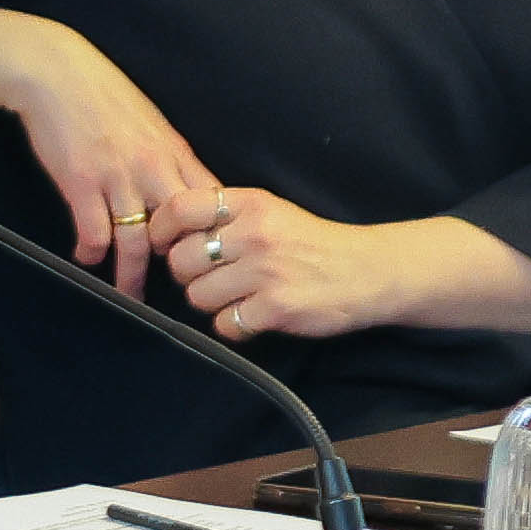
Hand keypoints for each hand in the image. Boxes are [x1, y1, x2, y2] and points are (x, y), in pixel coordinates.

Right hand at [0, 12, 215, 273]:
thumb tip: (188, 192)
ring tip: (130, 295)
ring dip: (132, 276)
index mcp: (174, 153)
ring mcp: (117, 177)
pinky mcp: (81, 183)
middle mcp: (152, 168)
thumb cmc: (104, 95)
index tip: (212, 259)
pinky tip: (86, 257)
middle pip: (180, 232)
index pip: (209, 204)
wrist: (56, 73)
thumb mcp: (152, 123)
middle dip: (181, 266)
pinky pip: (94, 234)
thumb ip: (170, 158)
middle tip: (178, 291)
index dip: (213, 235)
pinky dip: (90, 252)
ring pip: (136, 243)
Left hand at [159, 189, 412, 341]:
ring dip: (211, 302)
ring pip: (198, 295)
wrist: (369, 271)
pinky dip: (234, 326)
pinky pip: (225, 324)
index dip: (161, 229)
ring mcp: (265, 272)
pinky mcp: (275, 308)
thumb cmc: (315, 243)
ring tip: (236, 297)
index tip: (165, 244)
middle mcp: (255, 234)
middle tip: (208, 278)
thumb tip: (173, 231)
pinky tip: (253, 316)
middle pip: (181, 259)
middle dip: (187, 274)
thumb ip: (228, 216)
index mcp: (250, 203)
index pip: (180, 208)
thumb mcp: (273, 211)